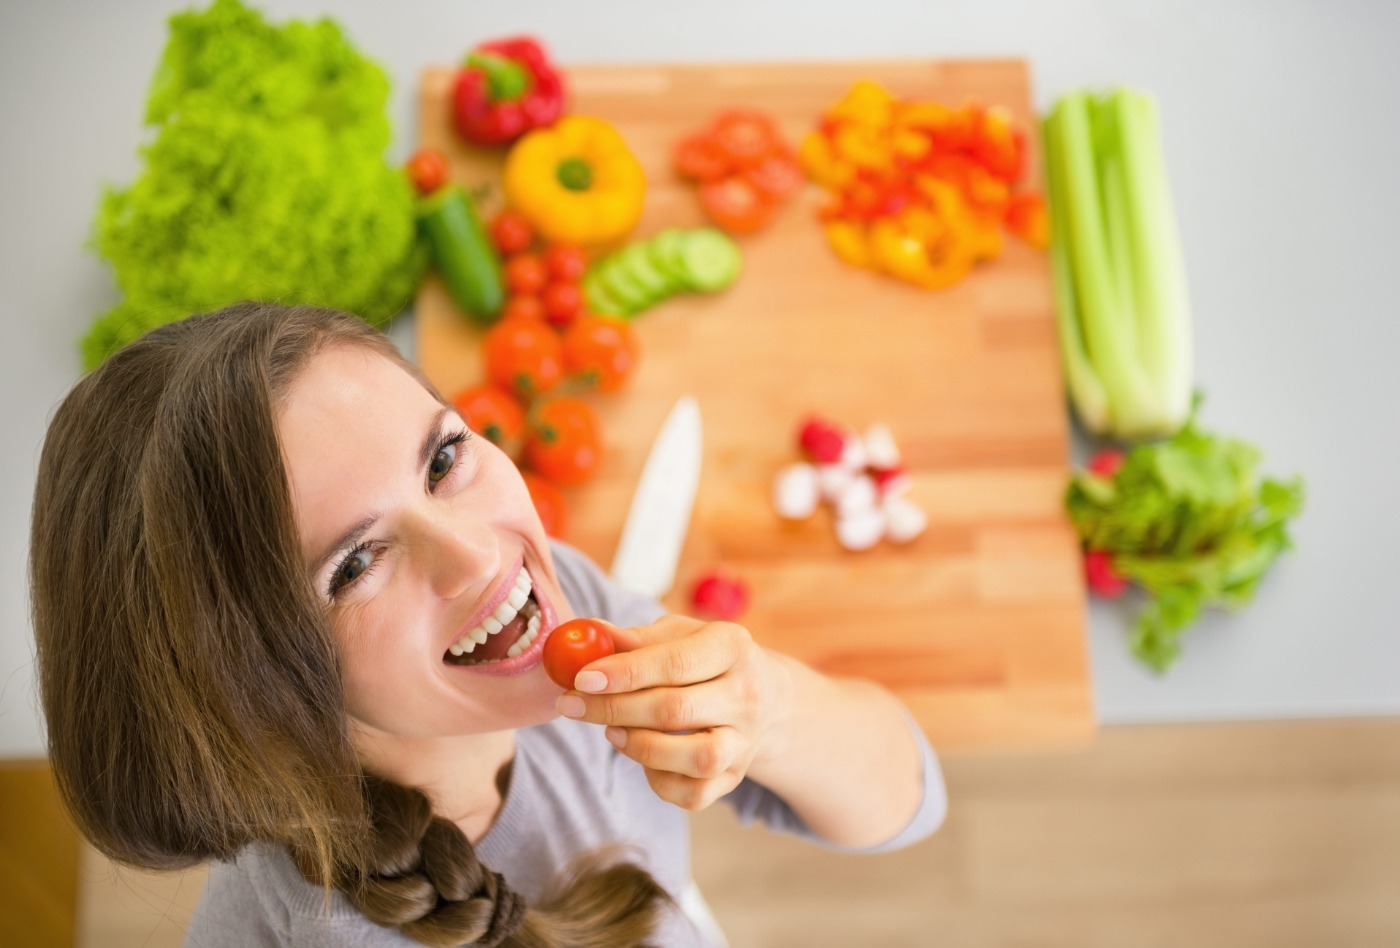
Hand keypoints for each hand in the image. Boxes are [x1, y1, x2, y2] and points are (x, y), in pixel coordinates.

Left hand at [554, 614, 791, 810]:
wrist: (765, 697)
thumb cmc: (706, 659)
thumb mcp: (679, 635)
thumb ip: (635, 639)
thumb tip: (586, 636)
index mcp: (732, 646)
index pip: (676, 663)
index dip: (624, 672)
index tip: (582, 678)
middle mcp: (746, 694)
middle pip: (676, 710)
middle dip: (614, 709)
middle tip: (571, 704)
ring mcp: (745, 740)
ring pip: (697, 758)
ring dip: (640, 747)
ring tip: (612, 732)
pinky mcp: (736, 776)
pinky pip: (695, 794)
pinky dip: (660, 782)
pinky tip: (643, 758)